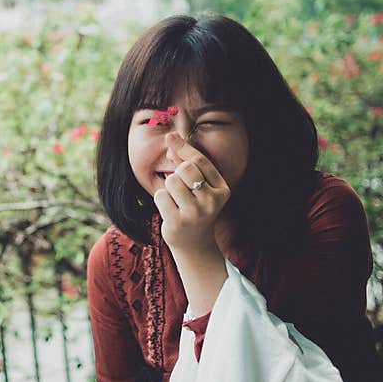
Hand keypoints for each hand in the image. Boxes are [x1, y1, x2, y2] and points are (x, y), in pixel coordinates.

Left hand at [153, 132, 230, 254]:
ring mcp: (195, 213)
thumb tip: (171, 142)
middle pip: (185, 169)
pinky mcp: (177, 222)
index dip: (184, 147)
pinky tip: (169, 211)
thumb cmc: (194, 209)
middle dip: (177, 173)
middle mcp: (211, 201)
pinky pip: (161, 196)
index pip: (201, 161)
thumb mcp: (198, 188)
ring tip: (175, 201)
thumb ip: (186, 166)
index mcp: (221, 190)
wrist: (194, 245)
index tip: (170, 137)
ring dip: (168, 188)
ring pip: (171, 181)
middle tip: (180, 188)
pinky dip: (161, 200)